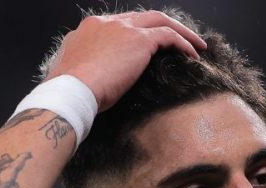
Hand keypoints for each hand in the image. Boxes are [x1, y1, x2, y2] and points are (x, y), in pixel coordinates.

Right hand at [45, 11, 207, 111]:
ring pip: (160, 20)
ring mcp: (123, 29)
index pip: (121, 24)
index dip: (138, 32)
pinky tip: (193, 55)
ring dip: (181, 32)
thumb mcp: (74, 72)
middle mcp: (107, 22)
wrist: (70, 92)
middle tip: (179, 38)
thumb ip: (86, 65)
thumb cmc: (69, 92)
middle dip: (163, 26)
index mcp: (90, 28)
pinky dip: (183, 43)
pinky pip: (169, 36)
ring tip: (196, 46)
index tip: (150, 45)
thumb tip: (92, 75)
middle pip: (142, 17)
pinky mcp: (139, 40)